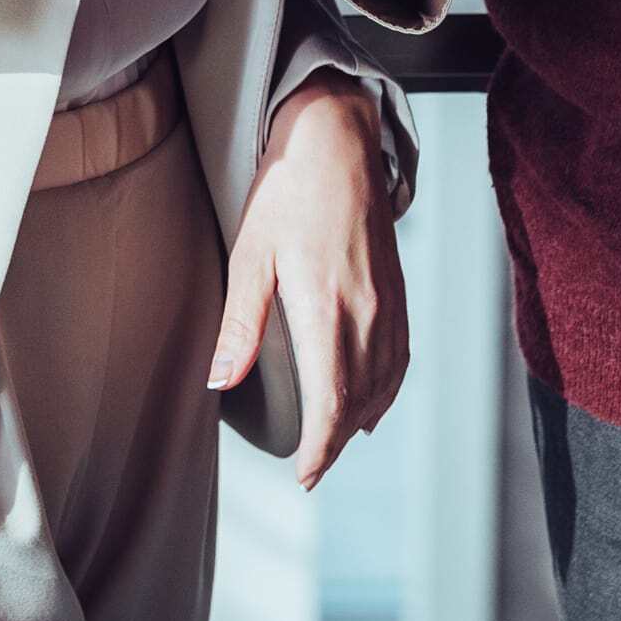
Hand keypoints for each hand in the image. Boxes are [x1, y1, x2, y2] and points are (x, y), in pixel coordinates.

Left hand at [208, 70, 407, 489]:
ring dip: (361, 419)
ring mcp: (389, 304)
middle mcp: (367, 315)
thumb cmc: (285, 193)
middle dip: (336, 442)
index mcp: (327, 309)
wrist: (337, 143)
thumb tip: (219, 381)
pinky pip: (401, 358)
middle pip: (360, 402)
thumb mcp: (250, 254)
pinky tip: (372, 400)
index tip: (305, 477)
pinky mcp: (398, 291)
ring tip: (334, 443)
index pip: (332, 403)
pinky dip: (388, 389)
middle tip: (310, 470)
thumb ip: (239, 323)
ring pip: (385, 384)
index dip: (321, 449)